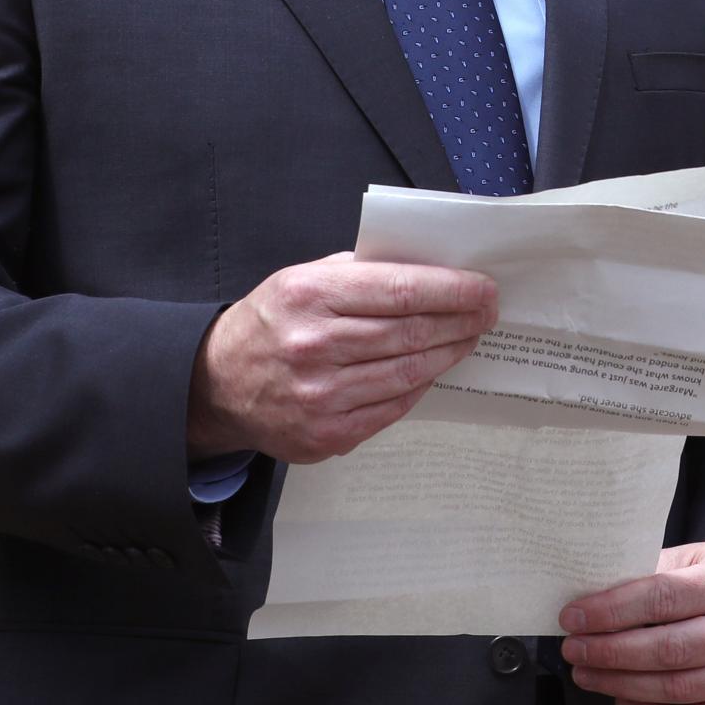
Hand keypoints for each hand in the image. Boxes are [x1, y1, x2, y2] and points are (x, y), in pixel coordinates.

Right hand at [187, 252, 497, 464]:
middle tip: (487, 313)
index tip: (484, 288)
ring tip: (469, 338)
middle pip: (412, 333)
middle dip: (461, 321)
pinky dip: (420, 386)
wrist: (217, 384)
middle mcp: (314, 347)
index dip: (453, 290)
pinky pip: (392, 408)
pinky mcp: (326, 434)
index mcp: (310, 296)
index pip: (402, 290)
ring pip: (409, 373)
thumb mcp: (304, 277)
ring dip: (449, 353)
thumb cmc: (272, 320)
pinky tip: (432, 369)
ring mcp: (320, 397)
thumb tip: (433, 270)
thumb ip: (363, 271)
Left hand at [559, 542, 704, 704]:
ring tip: (589, 673)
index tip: (576, 617)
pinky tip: (624, 700)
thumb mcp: (694, 558)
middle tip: (576, 649)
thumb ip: (651, 573)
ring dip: (622, 685)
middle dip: (611, 651)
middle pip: (669, 648)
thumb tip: (595, 596)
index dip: (614, 610)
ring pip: (676, 689)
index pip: (664, 597)